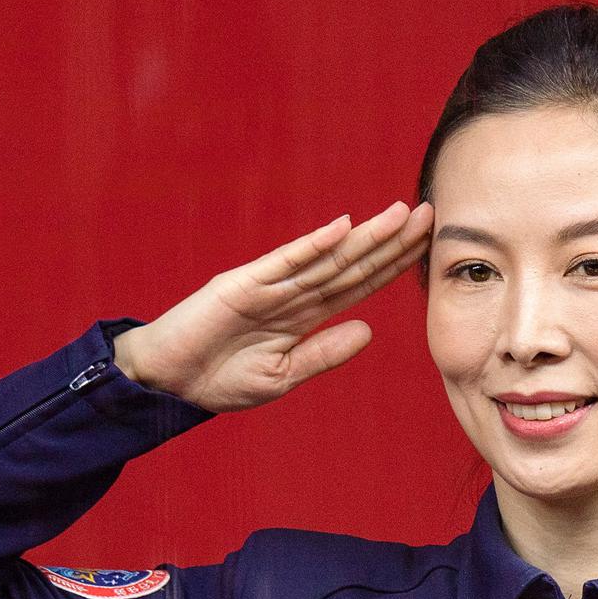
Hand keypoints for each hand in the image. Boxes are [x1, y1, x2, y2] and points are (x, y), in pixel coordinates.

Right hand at [116, 199, 432, 411]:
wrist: (167, 383)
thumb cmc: (219, 380)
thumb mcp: (283, 376)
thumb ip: (324, 353)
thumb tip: (369, 331)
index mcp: (303, 315)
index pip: (358, 284)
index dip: (392, 265)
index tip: (426, 247)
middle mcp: (292, 293)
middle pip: (351, 263)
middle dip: (390, 242)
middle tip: (430, 215)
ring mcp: (268, 285)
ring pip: (327, 257)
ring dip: (364, 237)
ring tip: (399, 216)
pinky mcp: (242, 285)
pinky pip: (284, 262)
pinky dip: (313, 245)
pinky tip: (343, 228)